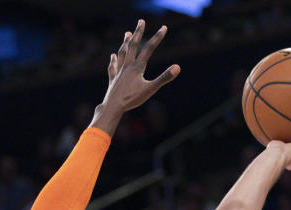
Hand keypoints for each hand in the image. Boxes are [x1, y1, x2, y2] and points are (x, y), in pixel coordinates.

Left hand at [90, 19, 180, 133]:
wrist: (113, 107)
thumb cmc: (132, 99)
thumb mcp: (151, 89)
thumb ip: (164, 77)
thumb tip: (178, 67)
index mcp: (137, 67)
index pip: (149, 49)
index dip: (157, 37)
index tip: (164, 27)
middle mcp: (127, 66)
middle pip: (133, 46)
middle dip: (138, 33)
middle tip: (141, 21)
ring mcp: (119, 72)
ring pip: (122, 53)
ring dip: (125, 42)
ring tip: (127, 33)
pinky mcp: (113, 80)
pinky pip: (113, 67)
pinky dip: (113, 60)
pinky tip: (113, 56)